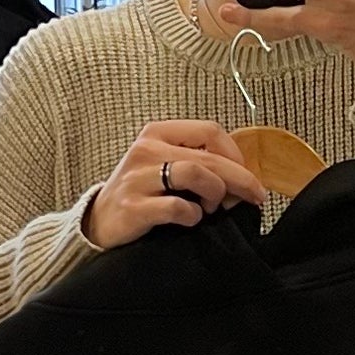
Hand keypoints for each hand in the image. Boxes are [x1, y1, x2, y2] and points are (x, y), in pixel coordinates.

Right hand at [83, 120, 265, 249]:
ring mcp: (138, 178)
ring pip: (196, 173)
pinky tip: (190, 220)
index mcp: (158, 133)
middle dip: (240, 178)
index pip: (210, 130)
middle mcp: (147, 149)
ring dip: (215, 194)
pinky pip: (178, 207)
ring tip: (212, 209)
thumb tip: (243, 178)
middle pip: (209, 156)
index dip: (236, 154)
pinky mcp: (133, 207)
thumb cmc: (141, 193)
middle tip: (255, 197)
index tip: (247, 175)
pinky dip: (193, 216)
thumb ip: (198, 163)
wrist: (98, 223)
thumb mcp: (164, 166)